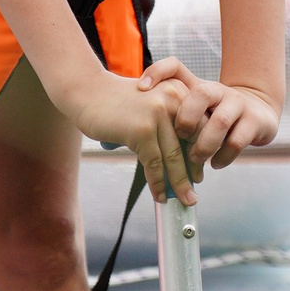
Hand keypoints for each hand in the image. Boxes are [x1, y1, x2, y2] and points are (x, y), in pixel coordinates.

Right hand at [68, 69, 197, 206]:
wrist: (88, 92)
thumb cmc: (118, 101)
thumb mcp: (152, 104)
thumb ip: (169, 124)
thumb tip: (184, 161)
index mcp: (180, 91)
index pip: (200, 127)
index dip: (201, 153)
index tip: (199, 172)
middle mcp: (173, 99)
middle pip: (190, 143)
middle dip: (193, 172)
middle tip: (193, 192)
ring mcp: (157, 114)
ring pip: (173, 157)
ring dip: (179, 183)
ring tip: (184, 199)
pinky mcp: (142, 130)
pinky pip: (154, 163)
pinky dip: (158, 183)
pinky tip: (160, 194)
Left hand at [138, 57, 281, 170]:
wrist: (258, 113)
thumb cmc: (214, 115)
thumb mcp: (193, 110)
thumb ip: (168, 114)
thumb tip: (129, 131)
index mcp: (198, 85)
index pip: (175, 66)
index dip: (156, 71)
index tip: (140, 88)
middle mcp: (218, 90)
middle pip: (200, 94)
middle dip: (185, 119)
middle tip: (178, 137)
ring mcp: (238, 104)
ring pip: (219, 122)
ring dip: (203, 146)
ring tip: (194, 160)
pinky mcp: (254, 122)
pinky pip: (236, 142)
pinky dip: (222, 157)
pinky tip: (214, 164)